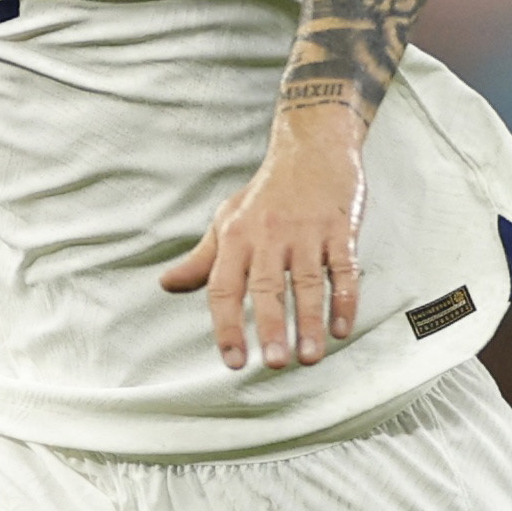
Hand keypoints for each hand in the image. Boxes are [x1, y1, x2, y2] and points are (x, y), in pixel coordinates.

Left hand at [161, 106, 365, 369]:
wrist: (311, 147)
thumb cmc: (266, 193)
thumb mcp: (227, 221)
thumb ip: (202, 259)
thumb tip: (167, 284)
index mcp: (236, 237)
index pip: (224, 287)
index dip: (226, 326)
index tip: (233, 361)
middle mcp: (269, 235)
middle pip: (267, 287)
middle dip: (271, 327)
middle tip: (274, 363)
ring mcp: (306, 232)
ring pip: (307, 282)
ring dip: (310, 321)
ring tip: (310, 357)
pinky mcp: (340, 228)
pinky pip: (343, 268)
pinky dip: (344, 299)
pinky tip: (342, 329)